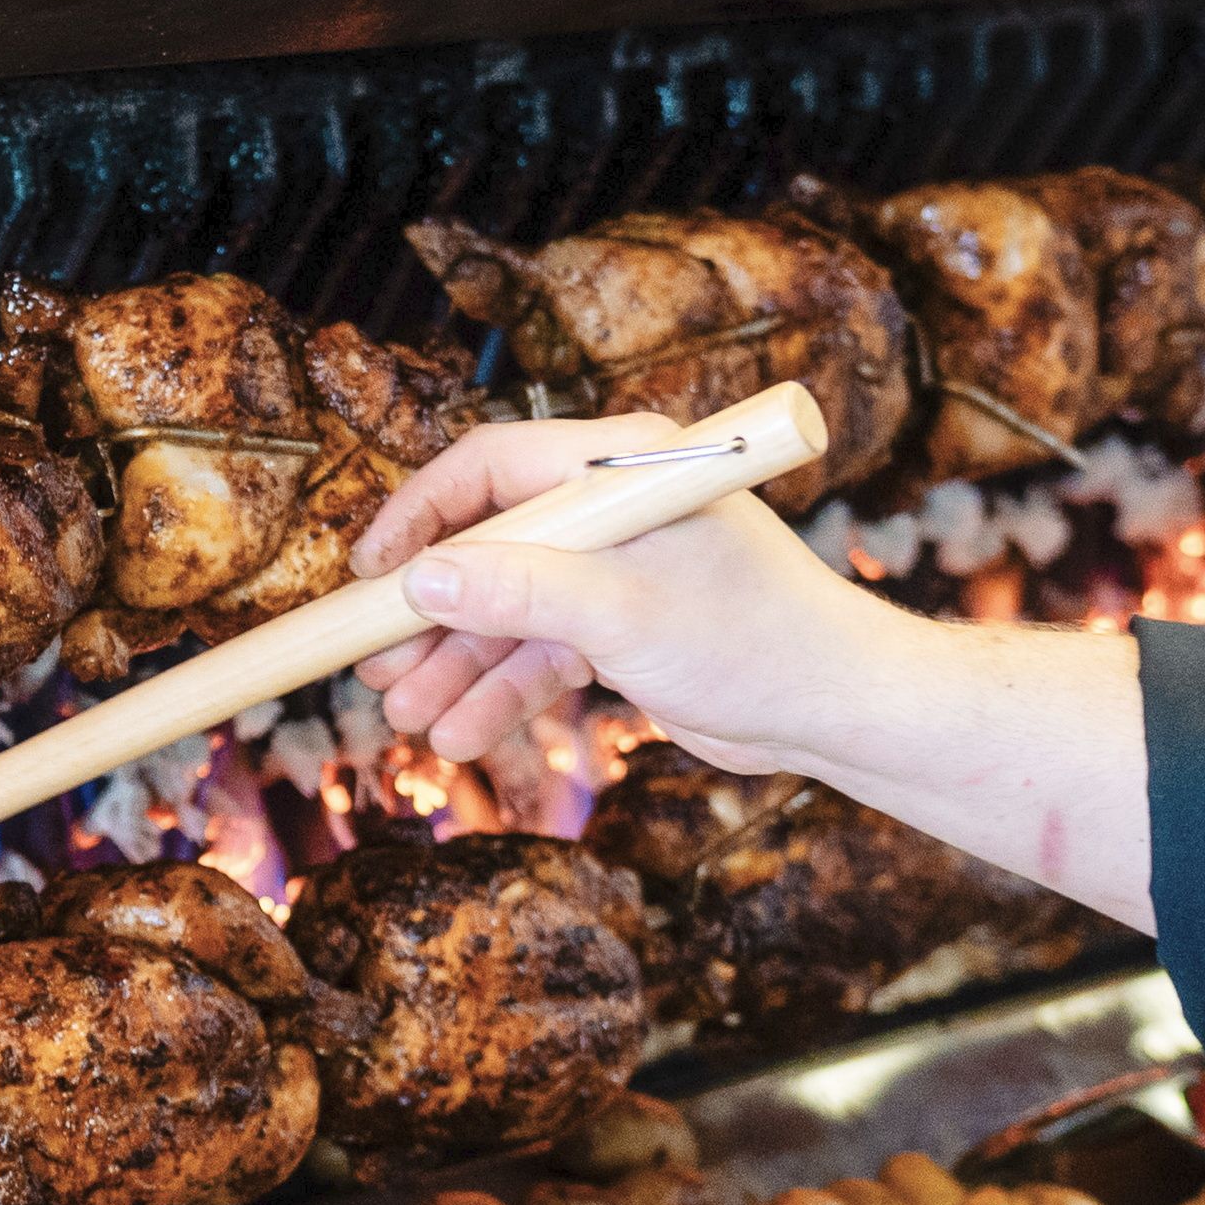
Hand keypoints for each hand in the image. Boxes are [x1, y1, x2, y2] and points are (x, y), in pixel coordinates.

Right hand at [348, 417, 900, 770]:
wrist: (834, 710)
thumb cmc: (756, 637)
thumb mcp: (624, 611)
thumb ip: (521, 590)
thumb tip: (422, 579)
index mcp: (620, 468)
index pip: (491, 468)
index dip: (420, 516)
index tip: (370, 575)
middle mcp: (612, 511)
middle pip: (488, 547)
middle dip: (431, 614)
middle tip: (378, 668)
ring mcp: (615, 573)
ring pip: (508, 612)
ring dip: (456, 667)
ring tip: (408, 720)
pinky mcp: (623, 630)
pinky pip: (540, 654)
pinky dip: (501, 693)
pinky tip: (460, 736)